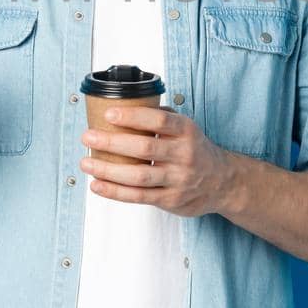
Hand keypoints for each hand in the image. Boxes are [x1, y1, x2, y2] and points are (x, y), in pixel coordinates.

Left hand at [79, 105, 238, 217]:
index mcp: (186, 131)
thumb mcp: (185, 127)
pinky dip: (115, 192)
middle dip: (112, 142)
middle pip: (145, 148)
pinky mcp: (170, 200)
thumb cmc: (194, 149)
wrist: (221, 181)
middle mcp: (184, 155)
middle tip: (88, 137)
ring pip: (139, 176)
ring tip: (86, 162)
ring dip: (108, 170)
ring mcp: (178, 180)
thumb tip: (125, 106)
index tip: (108, 114)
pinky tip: (98, 185)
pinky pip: (139, 196)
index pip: (159, 121)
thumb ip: (160, 117)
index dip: (132, 117)